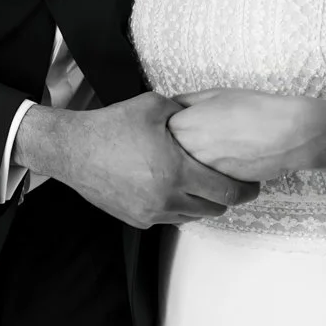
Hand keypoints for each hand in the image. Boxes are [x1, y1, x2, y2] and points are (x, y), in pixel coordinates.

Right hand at [15, 93, 260, 229]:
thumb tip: (203, 114)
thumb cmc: (111, 126)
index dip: (245, 190)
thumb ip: (186, 112)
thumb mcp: (155, 106)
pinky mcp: (136, 218)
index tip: (253, 186)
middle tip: (228, 184)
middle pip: (214, 209)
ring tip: (198, 185)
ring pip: (192, 216)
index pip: (226, 192)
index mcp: (177, 171)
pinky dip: (176, 206)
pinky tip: (171, 189)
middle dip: (225, 198)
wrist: (72, 150)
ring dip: (200, 203)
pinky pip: (168, 218)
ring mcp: (151, 212)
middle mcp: (166, 197)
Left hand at [166, 89, 320, 182]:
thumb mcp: (214, 95)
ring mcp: (198, 172)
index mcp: (179, 125)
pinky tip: (231, 164)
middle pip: (171, 156)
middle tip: (210, 141)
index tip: (189, 129)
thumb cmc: (253, 109)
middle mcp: (182, 151)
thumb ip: (186, 102)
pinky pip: (205, 183)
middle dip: (182, 151)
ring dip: (197, 166)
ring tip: (222, 151)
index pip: (160, 135)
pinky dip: (213, 177)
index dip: (175, 133)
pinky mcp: (215, 187)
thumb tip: (170, 107)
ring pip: (187, 172)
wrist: (286, 133)